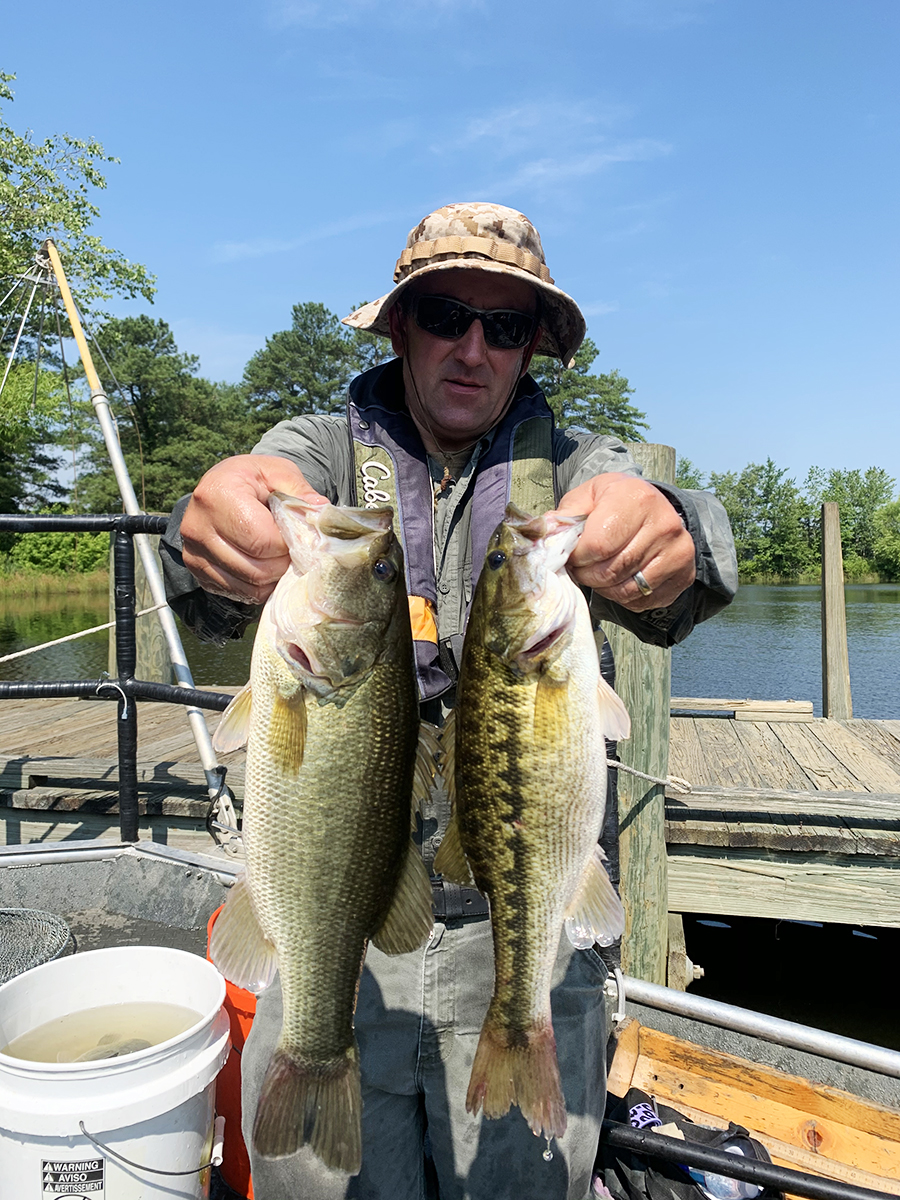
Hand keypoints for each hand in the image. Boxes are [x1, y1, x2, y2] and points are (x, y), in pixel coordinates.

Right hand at [181, 455, 326, 603]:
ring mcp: (193, 553)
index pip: (262, 541)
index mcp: (217, 495)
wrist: (219, 488)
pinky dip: (258, 586)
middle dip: (282, 563)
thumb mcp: (278, 472)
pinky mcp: (197, 571)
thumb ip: (300, 492)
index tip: (298, 536)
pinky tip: (264, 565)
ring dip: (273, 577)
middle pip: (255, 569)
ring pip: (248, 585)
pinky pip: (238, 593)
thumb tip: (321, 512)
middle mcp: (197, 526)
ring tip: (279, 556)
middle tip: (292, 549)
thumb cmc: (252, 479)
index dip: (288, 545)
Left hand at [554, 473, 695, 610]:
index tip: (573, 555)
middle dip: (587, 575)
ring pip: (626, 590)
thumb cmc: (612, 503)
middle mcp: (664, 524)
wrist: (652, 507)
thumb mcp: (586, 498)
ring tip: (599, 572)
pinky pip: (643, 601)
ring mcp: (678, 551)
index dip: (577, 557)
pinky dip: (624, 597)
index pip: (597, 546)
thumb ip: (564, 517)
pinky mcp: (684, 575)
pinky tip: (620, 580)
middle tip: (583, 567)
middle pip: (611, 571)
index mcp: (637, 498)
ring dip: (604, 588)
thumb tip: (543, 536)